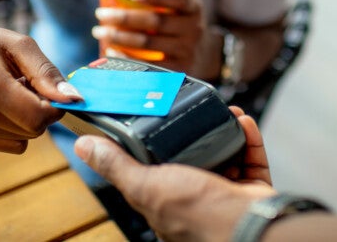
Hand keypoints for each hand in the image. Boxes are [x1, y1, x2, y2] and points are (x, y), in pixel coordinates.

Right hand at [0, 17, 82, 153]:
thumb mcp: (21, 45)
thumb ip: (47, 72)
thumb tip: (73, 99)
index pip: (38, 116)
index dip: (55, 106)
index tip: (52, 89)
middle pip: (35, 129)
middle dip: (43, 111)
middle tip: (30, 86)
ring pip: (27, 137)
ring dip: (29, 117)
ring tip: (13, 92)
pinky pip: (15, 144)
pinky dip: (18, 128)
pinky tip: (4, 106)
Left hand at [74, 107, 275, 241]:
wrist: (250, 227)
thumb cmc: (197, 214)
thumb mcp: (146, 185)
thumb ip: (117, 165)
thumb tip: (84, 147)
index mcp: (166, 199)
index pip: (157, 167)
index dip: (158, 143)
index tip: (161, 116)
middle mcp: (195, 196)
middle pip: (194, 156)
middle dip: (197, 131)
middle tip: (197, 108)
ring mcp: (225, 192)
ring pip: (225, 154)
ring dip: (225, 129)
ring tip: (225, 110)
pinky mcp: (250, 189)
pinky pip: (251, 159)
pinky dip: (249, 139)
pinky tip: (244, 121)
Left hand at [92, 0, 215, 74]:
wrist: (202, 57)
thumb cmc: (178, 26)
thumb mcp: (179, 10)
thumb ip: (159, 1)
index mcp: (194, 8)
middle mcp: (194, 29)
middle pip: (155, 21)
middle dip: (124, 17)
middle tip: (100, 13)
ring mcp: (186, 51)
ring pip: (148, 42)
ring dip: (119, 36)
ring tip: (99, 31)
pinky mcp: (177, 71)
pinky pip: (147, 64)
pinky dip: (125, 58)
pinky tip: (110, 50)